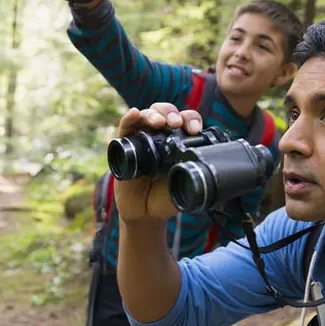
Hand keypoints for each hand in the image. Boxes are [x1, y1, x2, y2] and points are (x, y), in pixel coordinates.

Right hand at [113, 104, 203, 221]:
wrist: (144, 214)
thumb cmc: (165, 198)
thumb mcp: (184, 187)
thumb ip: (191, 178)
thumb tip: (200, 170)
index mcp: (178, 141)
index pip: (186, 120)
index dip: (192, 119)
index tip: (195, 131)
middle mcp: (160, 136)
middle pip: (166, 112)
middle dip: (172, 114)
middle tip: (176, 124)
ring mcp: (141, 138)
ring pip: (147, 115)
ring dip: (154, 114)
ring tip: (159, 122)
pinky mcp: (124, 146)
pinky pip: (125, 127)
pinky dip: (129, 117)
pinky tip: (135, 113)